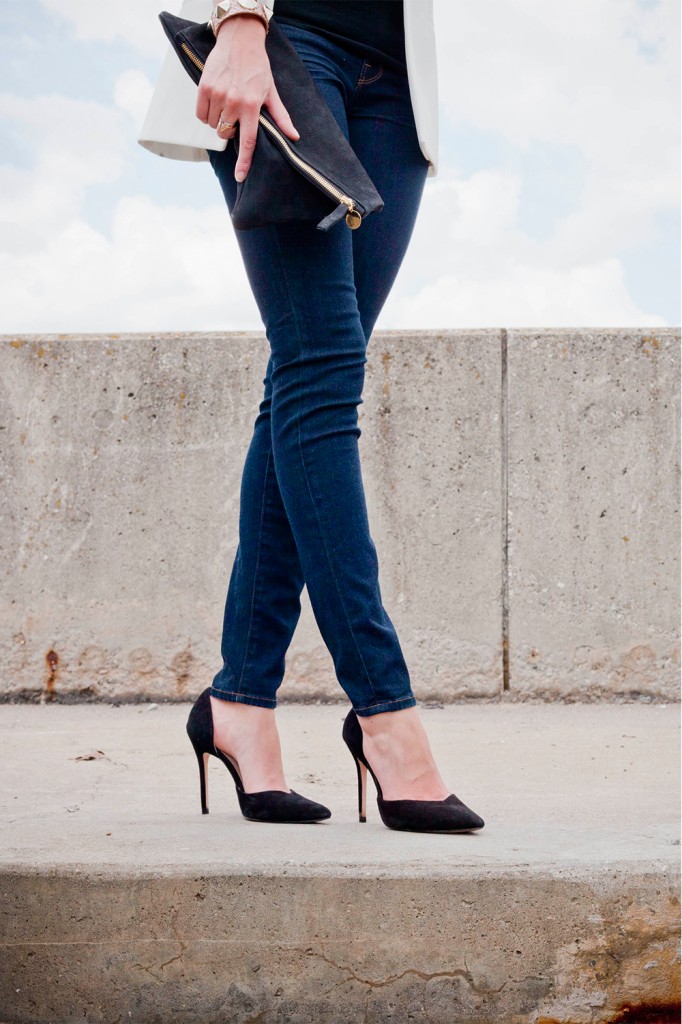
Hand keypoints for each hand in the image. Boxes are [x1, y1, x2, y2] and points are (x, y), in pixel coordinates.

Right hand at [196, 15, 298, 181]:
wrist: (239, 39)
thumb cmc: (258, 66)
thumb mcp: (271, 92)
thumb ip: (280, 117)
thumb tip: (294, 137)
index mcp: (252, 106)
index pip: (247, 142)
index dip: (244, 162)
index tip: (239, 177)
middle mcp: (233, 102)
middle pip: (225, 133)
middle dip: (229, 129)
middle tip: (236, 112)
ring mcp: (217, 95)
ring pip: (212, 125)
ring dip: (217, 120)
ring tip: (226, 102)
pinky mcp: (204, 88)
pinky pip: (200, 114)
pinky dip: (205, 113)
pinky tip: (214, 101)